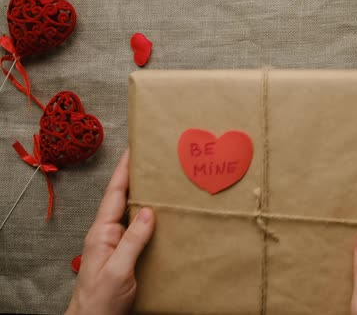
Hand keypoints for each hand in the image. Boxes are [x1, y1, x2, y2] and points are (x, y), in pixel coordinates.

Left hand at [66, 150, 154, 314]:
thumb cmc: (100, 301)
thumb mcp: (118, 271)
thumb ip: (132, 241)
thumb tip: (148, 212)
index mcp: (101, 233)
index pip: (115, 195)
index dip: (124, 171)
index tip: (133, 151)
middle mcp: (107, 234)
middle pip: (122, 199)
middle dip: (135, 177)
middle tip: (152, 160)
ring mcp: (115, 244)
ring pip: (131, 213)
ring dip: (144, 196)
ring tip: (160, 181)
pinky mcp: (124, 254)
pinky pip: (137, 229)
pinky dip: (149, 217)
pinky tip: (161, 215)